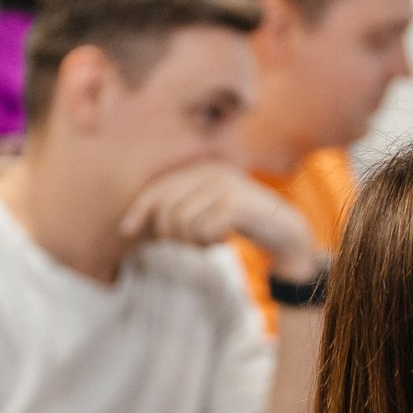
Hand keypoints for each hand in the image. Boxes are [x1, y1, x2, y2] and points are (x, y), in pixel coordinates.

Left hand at [119, 162, 320, 281]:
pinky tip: (223, 240)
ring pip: (183, 221)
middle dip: (171, 233)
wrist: (285, 232)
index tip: (126, 230)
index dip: (139, 210)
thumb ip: (177, 208)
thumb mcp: (205, 210)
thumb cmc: (240, 223)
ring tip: (209, 241)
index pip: (157, 189)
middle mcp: (211, 171)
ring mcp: (225, 185)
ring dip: (192, 241)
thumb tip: (129, 224)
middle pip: (166, 208)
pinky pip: (203, 230)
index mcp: (200, 169)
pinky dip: (209, 242)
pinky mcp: (236, 204)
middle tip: (191, 243)